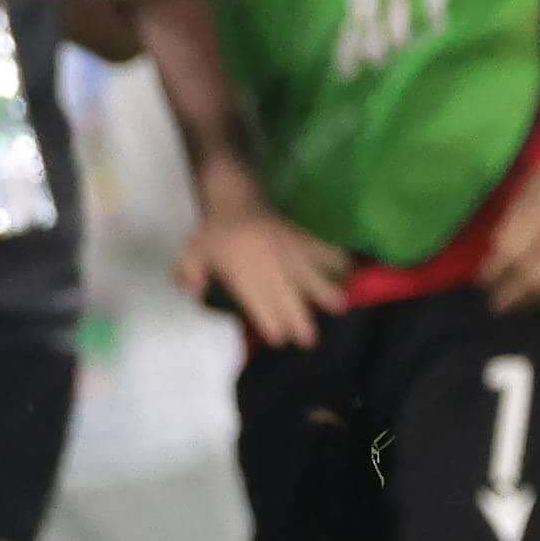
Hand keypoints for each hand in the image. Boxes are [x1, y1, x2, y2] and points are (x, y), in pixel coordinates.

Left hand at [179, 175, 352, 349]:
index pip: (258, 303)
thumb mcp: (193, 254)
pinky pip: (324, 249)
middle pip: (288, 297)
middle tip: (309, 340)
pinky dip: (338, 259)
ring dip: (325, 291)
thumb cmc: (214, 234)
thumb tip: (193, 292)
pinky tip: (349, 270)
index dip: (268, 322)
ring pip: (312, 274)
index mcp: (242, 272)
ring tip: (339, 306)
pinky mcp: (303, 239)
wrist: (235, 200)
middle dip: (299, 320)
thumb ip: (190, 274)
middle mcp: (269, 265)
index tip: (278, 338)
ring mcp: (289, 252)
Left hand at [479, 134, 539, 309]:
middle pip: (534, 274)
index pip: (512, 250)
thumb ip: (518, 216)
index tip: (482, 282)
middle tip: (496, 306)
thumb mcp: (534, 183)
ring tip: (522, 306)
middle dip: (512, 294)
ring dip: (538, 299)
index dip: (494, 271)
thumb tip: (501, 250)